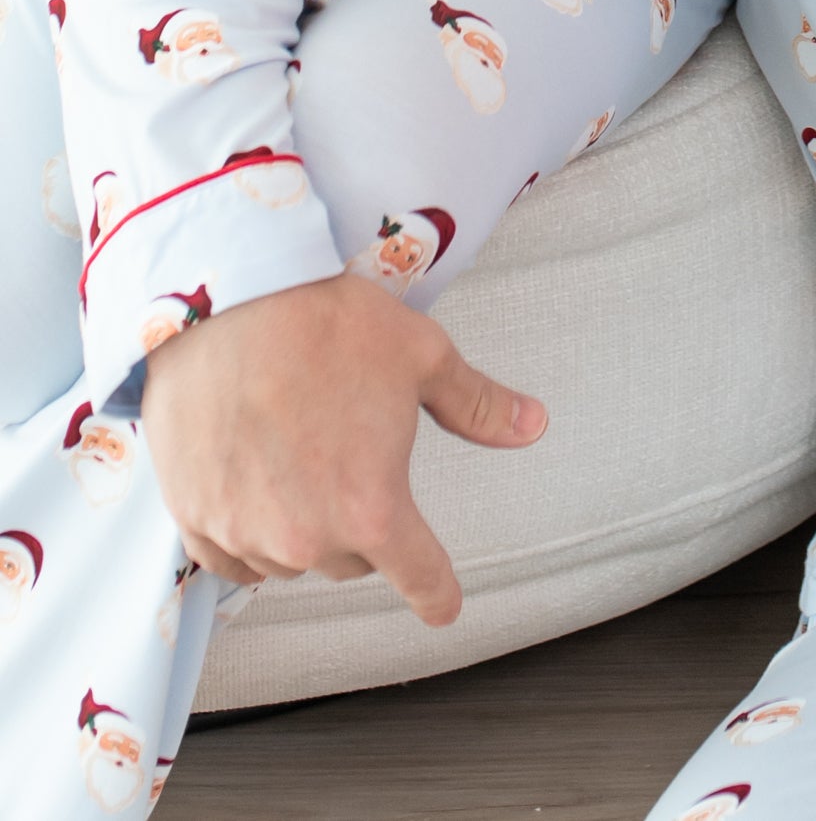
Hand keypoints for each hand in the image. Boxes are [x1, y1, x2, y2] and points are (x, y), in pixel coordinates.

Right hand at [142, 274, 546, 624]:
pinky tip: (253, 481)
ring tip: (297, 449)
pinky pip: (232, 558)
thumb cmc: (327, 323)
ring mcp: (245, 534)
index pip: (419, 576)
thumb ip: (477, 405)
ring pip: (292, 557)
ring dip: (301, 524)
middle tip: (351, 451)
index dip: (437, 592)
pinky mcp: (194, 519)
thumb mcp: (422, 356)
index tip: (443, 605)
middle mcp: (308, 537)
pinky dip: (247, 531)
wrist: (228, 300)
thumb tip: (532, 425)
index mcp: (373, 508)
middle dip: (361, 520)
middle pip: (352, 559)